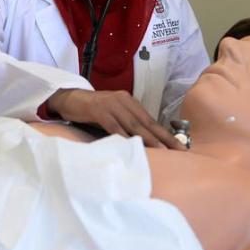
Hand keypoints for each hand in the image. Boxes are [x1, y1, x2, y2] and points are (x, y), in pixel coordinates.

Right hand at [46, 89, 182, 149]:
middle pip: (147, 123)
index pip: (151, 121)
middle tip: (179, 150)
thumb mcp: (114, 114)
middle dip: (164, 138)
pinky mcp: (98, 110)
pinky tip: (132, 145)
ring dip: (149, 139)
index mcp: (130, 102)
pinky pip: (113, 125)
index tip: (180, 146)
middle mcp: (124, 101)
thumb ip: (127, 124)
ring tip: (162, 150)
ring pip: (134, 124)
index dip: (166, 134)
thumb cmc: (93, 110)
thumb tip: (144, 141)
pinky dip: (123, 136)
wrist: (69, 98)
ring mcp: (112, 105)